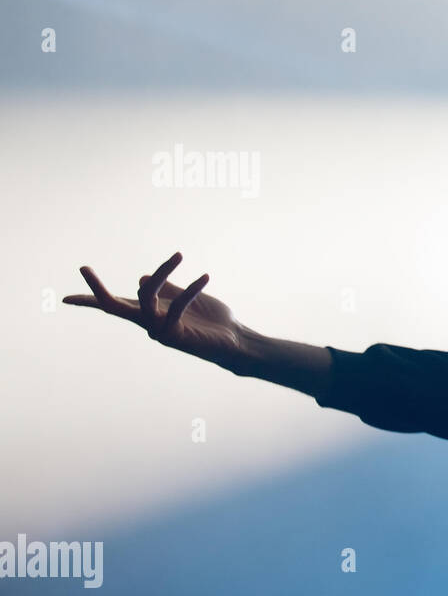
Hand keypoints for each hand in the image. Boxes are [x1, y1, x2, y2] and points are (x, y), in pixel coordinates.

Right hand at [63, 251, 252, 372]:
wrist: (233, 341)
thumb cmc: (210, 320)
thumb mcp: (184, 298)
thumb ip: (164, 289)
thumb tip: (141, 278)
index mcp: (148, 313)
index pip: (113, 305)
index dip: (90, 300)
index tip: (64, 298)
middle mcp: (148, 323)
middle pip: (114, 307)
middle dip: (96, 290)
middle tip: (83, 268)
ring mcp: (160, 331)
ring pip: (146, 297)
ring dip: (161, 273)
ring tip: (179, 255)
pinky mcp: (176, 336)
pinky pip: (177, 305)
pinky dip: (190, 289)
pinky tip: (205, 277)